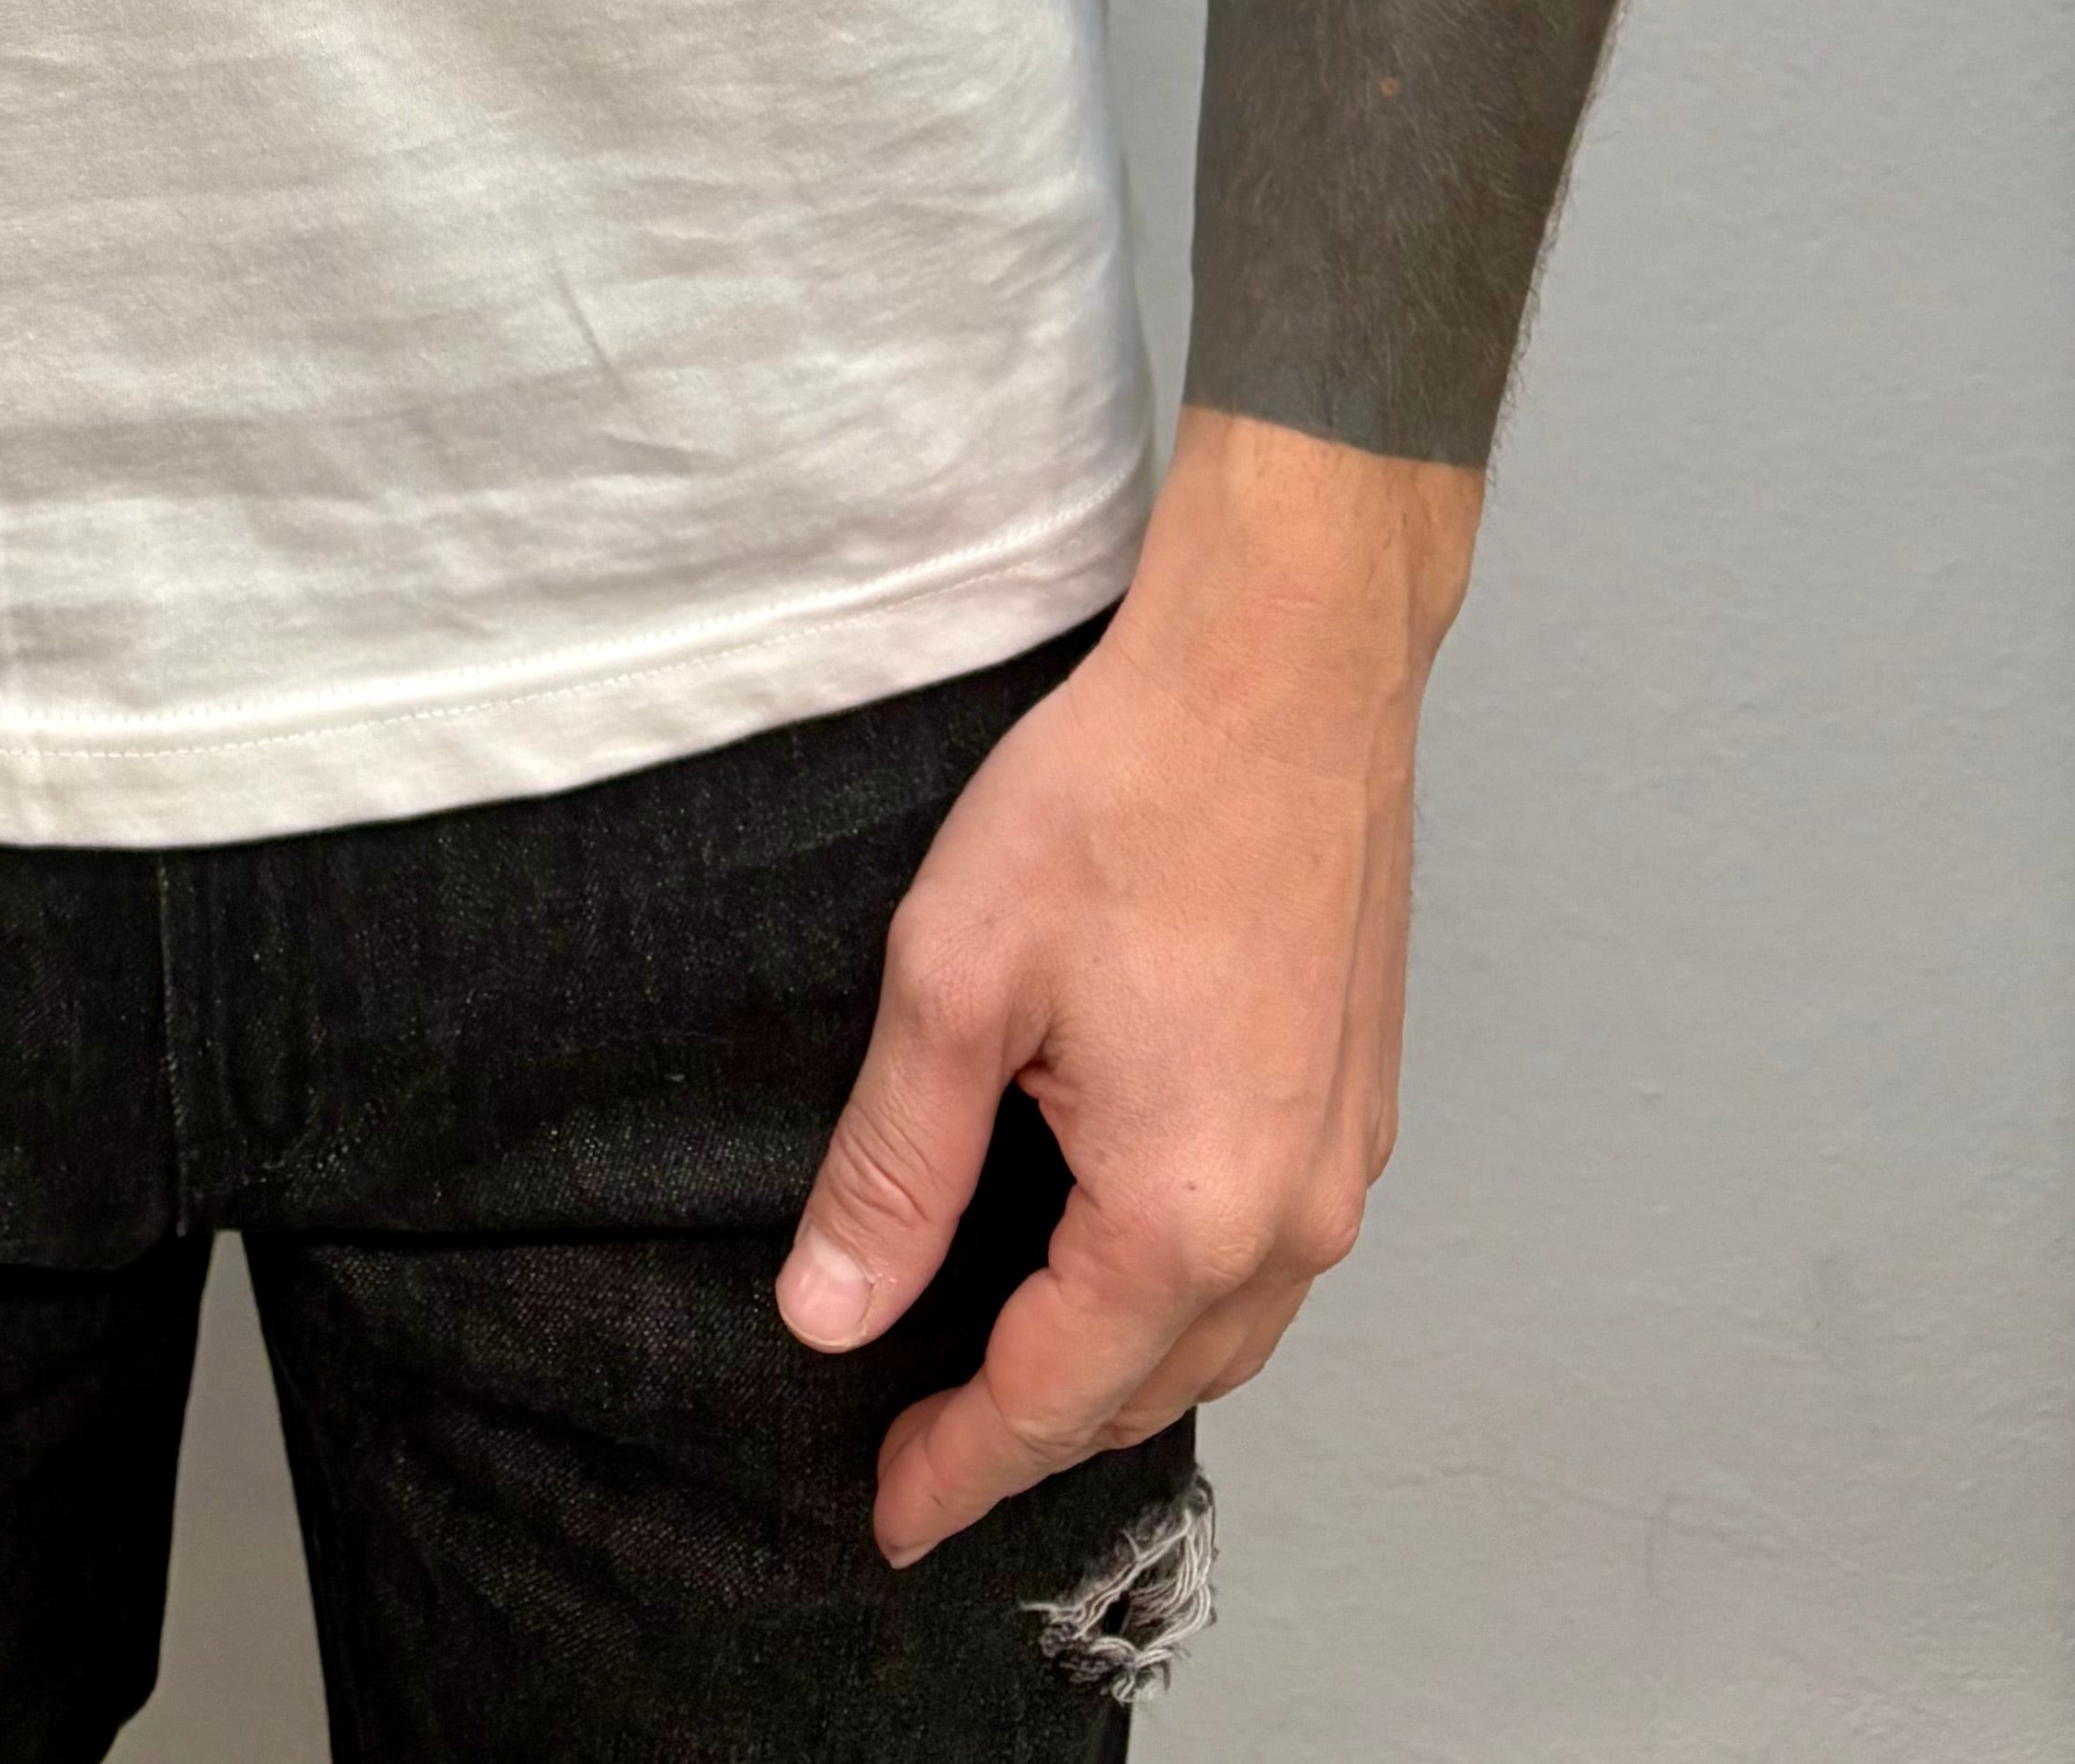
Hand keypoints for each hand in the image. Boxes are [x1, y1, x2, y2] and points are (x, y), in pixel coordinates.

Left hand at [774, 413, 1475, 1562]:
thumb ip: (896, 1168)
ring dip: (1115, 1370)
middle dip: (1032, 1433)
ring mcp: (1342, 1164)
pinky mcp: (1359, 1103)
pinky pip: (1269, 1260)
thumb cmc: (1118, 796)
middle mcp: (1289, 1220)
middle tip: (924, 1440)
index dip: (954, 1468)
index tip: (885, 1518)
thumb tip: (828, 1317)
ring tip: (1009, 1365)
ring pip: (1220, 1338)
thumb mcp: (954, 979)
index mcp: (1182, 1212)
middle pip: (1144, 1394)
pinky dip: (1185, 1295)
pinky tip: (1115, 1249)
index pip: (1047, 1403)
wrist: (1282, 670)